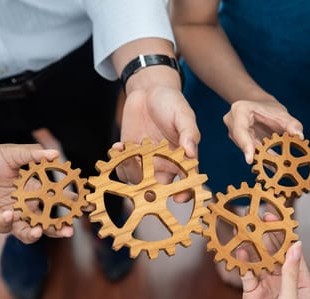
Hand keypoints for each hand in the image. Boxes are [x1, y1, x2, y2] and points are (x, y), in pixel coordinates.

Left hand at [0, 144, 74, 242]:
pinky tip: (10, 215)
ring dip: (37, 232)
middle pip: (47, 219)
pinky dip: (9, 223)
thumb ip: (32, 154)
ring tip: (41, 231)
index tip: (87, 205)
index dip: (72, 202)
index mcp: (34, 187)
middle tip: (69, 230)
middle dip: (59, 226)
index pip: (57, 197)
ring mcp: (10, 214)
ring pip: (29, 229)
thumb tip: (55, 154)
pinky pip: (4, 227)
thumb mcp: (9, 152)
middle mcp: (25, 203)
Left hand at [112, 38, 200, 197]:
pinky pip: (122, 163)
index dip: (185, 192)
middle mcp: (164, 162)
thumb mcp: (183, 115)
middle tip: (145, 191)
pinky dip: (117, 159)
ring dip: (132, 174)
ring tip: (129, 161)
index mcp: (182, 157)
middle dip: (152, 193)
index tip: (178, 198)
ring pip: (139, 178)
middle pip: (160, 186)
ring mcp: (145, 158)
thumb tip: (192, 152)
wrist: (149, 89)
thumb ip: (188, 133)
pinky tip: (118, 147)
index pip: (187, 180)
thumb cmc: (171, 102)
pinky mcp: (129, 150)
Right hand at [223, 99, 303, 163]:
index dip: (245, 145)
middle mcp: (232, 122)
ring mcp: (234, 133)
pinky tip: (273, 166)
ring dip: (261, 158)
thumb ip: (292, 123)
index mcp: (240, 110)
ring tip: (276, 167)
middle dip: (257, 155)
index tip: (250, 159)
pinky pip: (251, 152)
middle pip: (242, 142)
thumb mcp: (282, 113)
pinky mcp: (239, 142)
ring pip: (246, 149)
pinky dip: (262, 158)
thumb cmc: (269, 108)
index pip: (240, 130)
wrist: (262, 107)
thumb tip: (299, 135)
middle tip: (272, 167)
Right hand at [238, 212, 309, 298]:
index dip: (286, 235)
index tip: (278, 218)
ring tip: (246, 229)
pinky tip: (238, 251)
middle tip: (259, 218)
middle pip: (276, 255)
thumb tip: (296, 246)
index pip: (294, 254)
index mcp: (301, 284)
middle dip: (268, 237)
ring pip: (260, 262)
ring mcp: (267, 288)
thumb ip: (290, 274)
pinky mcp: (251, 295)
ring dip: (253, 247)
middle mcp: (285, 284)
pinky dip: (242, 263)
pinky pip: (247, 274)